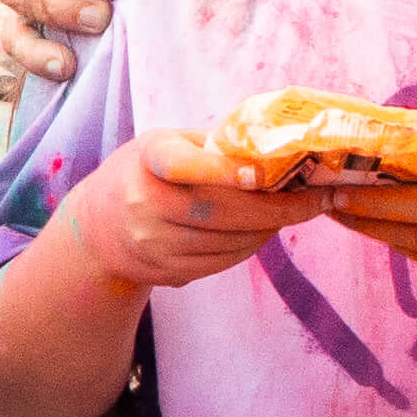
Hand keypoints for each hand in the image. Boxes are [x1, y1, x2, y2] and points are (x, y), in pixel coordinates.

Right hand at [60, 128, 334, 292]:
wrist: (97, 230)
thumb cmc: (144, 174)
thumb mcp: (166, 144)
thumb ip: (213, 146)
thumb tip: (281, 150)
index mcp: (149, 158)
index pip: (181, 164)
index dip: (223, 171)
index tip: (262, 175)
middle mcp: (146, 203)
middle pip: (224, 211)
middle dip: (280, 208)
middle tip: (319, 198)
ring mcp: (156, 243)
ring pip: (232, 240)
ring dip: (272, 227)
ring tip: (295, 210)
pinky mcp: (169, 272)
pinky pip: (225, 260)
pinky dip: (253, 244)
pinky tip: (264, 229)